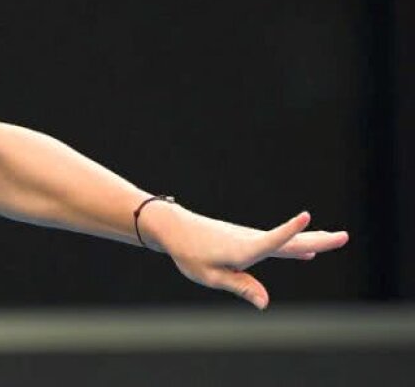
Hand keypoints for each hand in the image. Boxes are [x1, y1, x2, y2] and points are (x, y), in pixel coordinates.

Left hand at [143, 205, 348, 308]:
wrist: (174, 228)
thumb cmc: (189, 253)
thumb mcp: (211, 276)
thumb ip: (240, 287)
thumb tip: (266, 303)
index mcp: (243, 249)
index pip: (270, 241)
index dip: (288, 231)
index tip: (306, 216)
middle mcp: (250, 240)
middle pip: (289, 241)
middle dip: (318, 238)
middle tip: (345, 236)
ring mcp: (250, 237)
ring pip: (285, 241)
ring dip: (312, 239)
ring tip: (335, 239)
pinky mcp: (247, 239)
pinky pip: (276, 243)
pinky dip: (294, 244)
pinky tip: (306, 250)